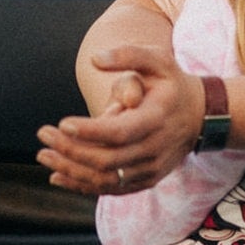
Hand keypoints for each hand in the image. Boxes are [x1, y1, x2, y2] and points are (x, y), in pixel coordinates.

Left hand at [39, 44, 202, 193]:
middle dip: (70, 150)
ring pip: (105, 179)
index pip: (119, 133)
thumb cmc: (172, 84)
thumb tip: (95, 59)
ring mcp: (150, 169)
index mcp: (156, 119)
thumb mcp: (158, 60)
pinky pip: (111, 188)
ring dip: (71, 170)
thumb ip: (128, 55)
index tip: (62, 123)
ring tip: (43, 156)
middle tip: (43, 135)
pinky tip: (57, 176)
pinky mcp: (145, 180)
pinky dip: (82, 186)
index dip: (89, 132)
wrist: (201, 117)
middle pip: (106, 159)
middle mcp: (154, 149)